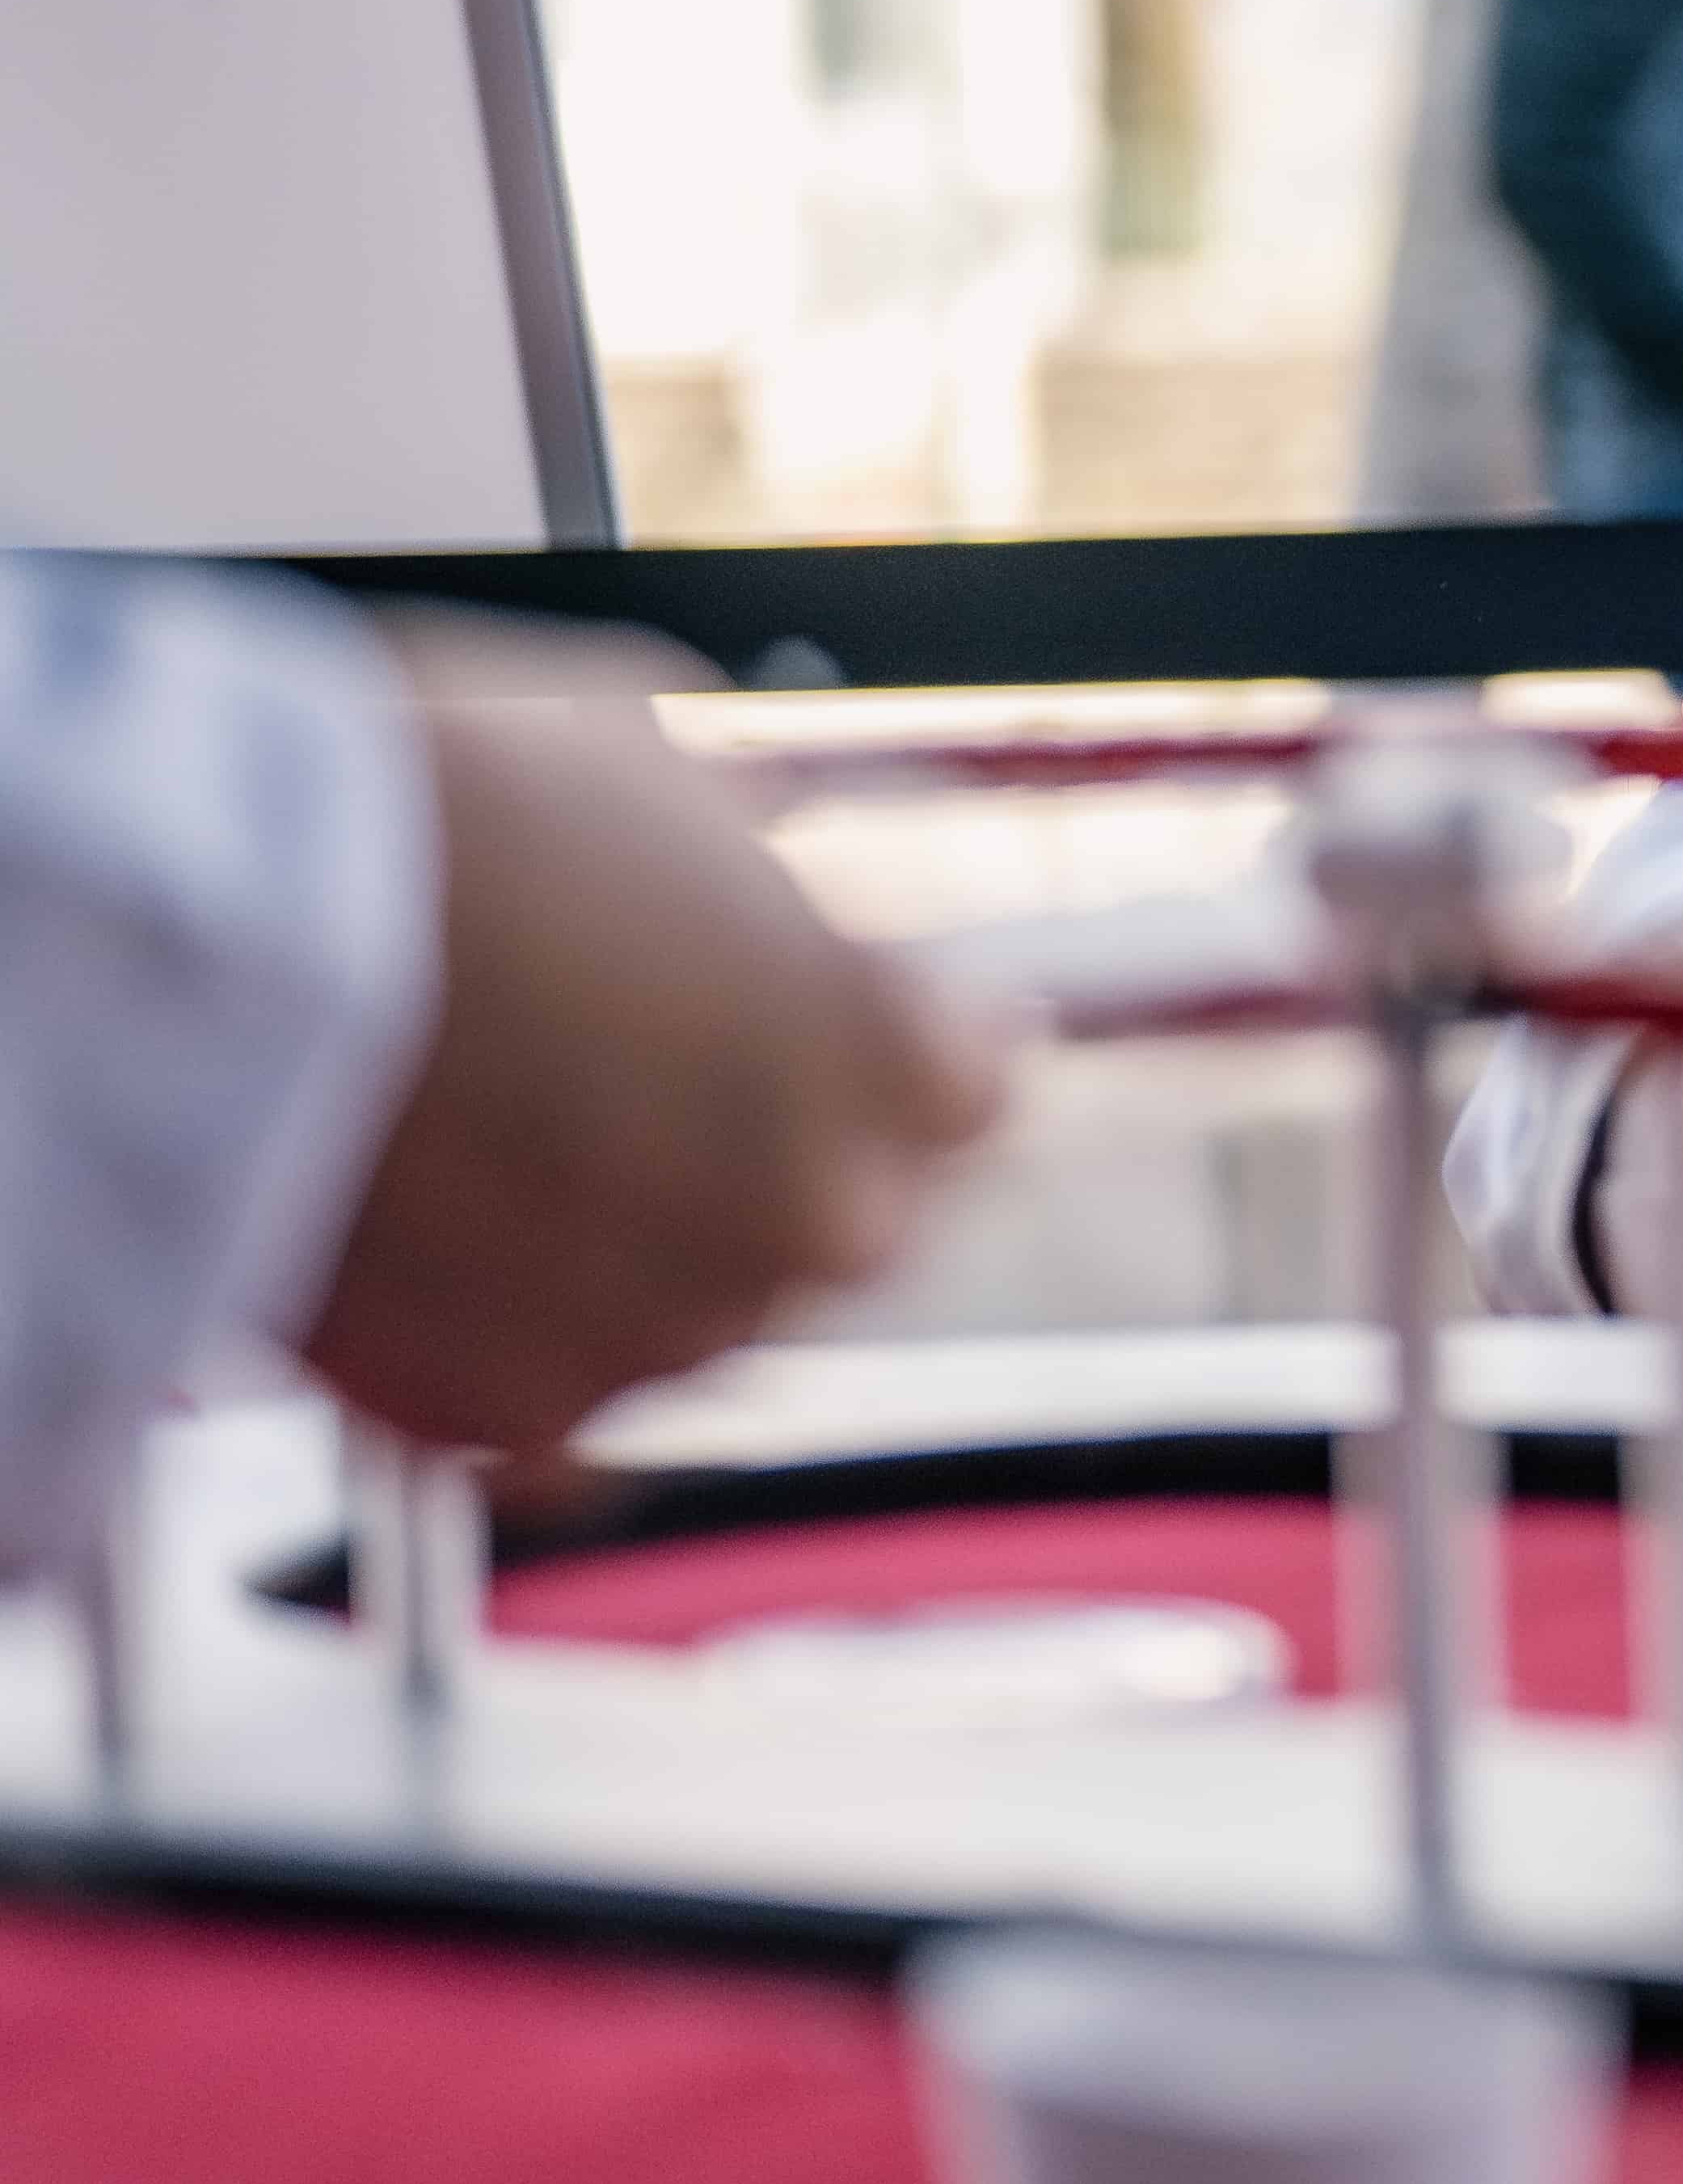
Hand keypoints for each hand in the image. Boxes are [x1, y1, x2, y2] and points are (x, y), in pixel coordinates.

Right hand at [302, 682, 1008, 1450]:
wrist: (212, 945)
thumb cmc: (435, 820)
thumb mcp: (646, 766)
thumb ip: (738, 862)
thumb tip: (741, 866)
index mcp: (899, 1064)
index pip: (969, 1090)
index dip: (895, 1045)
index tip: (839, 1023)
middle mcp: (815, 1221)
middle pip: (844, 1213)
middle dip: (767, 1153)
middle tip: (645, 1083)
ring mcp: (665, 1333)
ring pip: (695, 1308)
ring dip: (635, 1248)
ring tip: (512, 1146)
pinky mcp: (504, 1418)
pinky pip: (552, 1402)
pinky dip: (511, 1343)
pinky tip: (451, 1254)